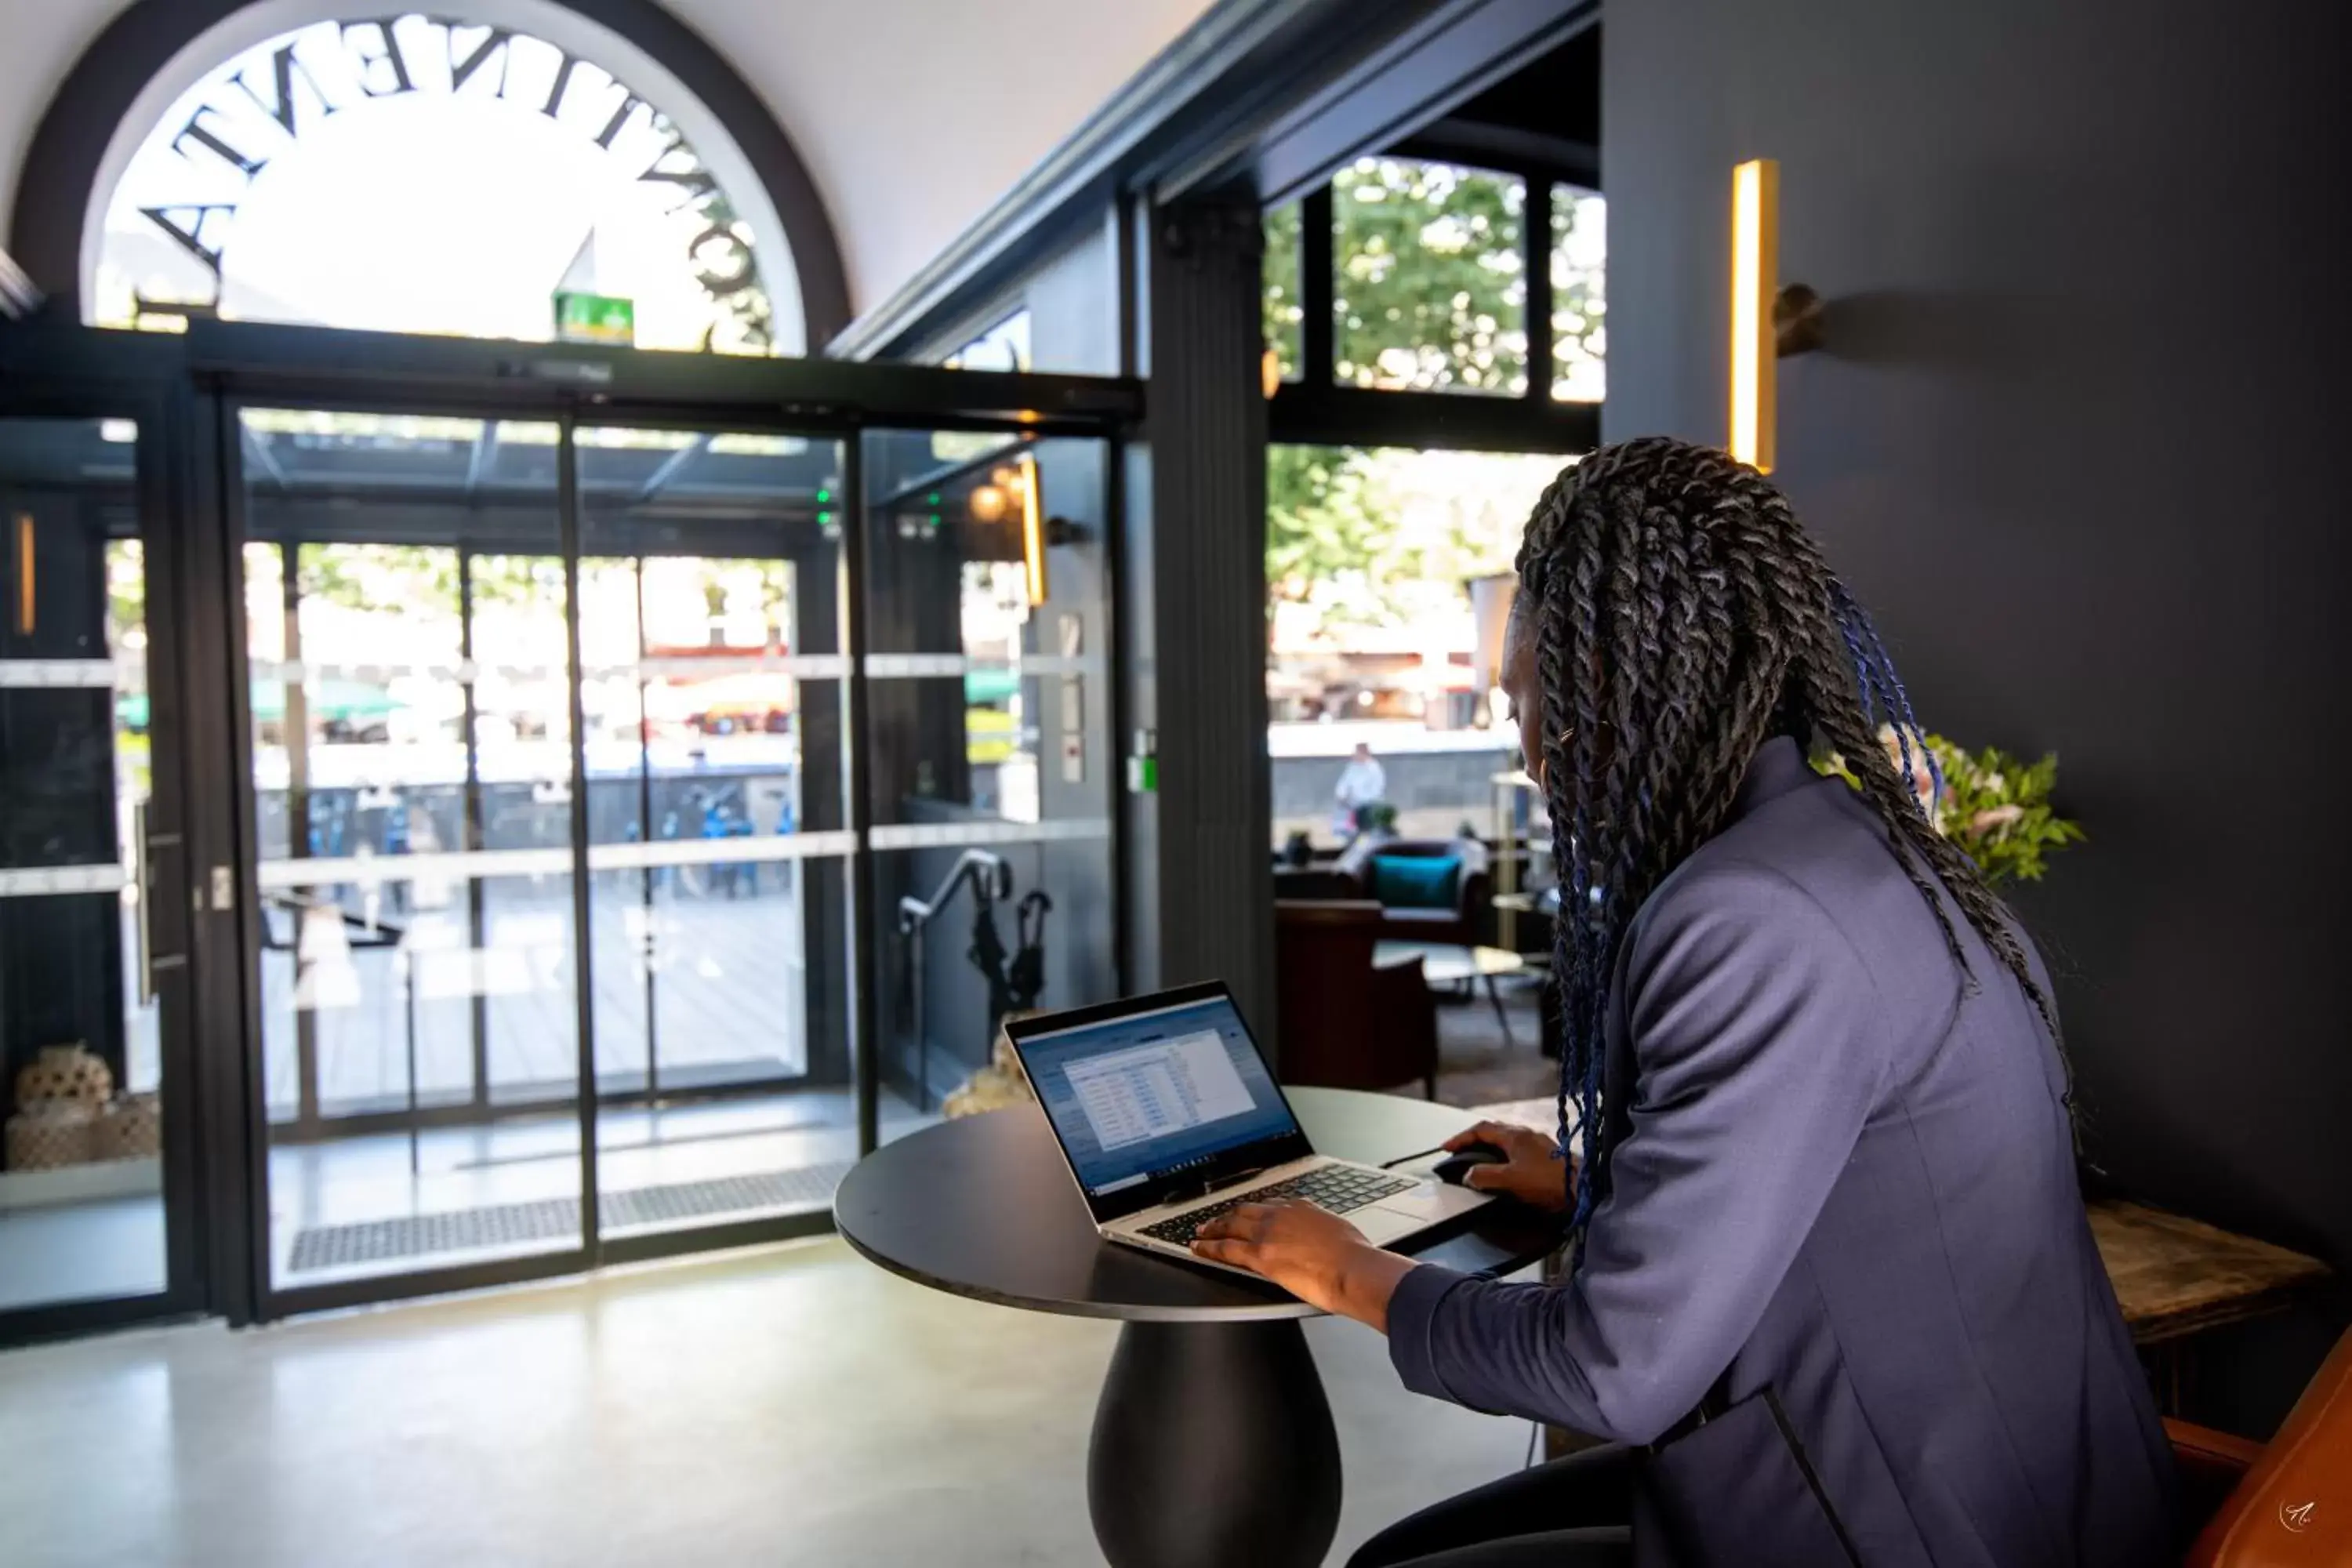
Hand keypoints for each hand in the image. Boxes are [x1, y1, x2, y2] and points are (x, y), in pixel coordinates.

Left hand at [1192, 1201, 1408, 1324]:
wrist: (1355, 1269)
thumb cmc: (1356, 1256)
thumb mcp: (1340, 1232)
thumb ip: (1324, 1231)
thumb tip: (1325, 1238)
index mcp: (1302, 1208)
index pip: (1270, 1205)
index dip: (1255, 1210)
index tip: (1248, 1213)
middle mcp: (1282, 1216)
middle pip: (1245, 1211)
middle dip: (1228, 1215)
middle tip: (1215, 1220)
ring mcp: (1268, 1234)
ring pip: (1230, 1226)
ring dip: (1212, 1228)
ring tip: (1200, 1231)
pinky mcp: (1260, 1255)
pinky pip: (1226, 1249)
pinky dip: (1208, 1247)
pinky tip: (1198, 1248)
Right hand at [1445, 1120, 1575, 1212]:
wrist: (1582, 1189)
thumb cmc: (1548, 1181)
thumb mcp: (1510, 1179)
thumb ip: (1485, 1176)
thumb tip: (1469, 1176)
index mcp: (1515, 1135)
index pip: (1481, 1129)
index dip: (1461, 1138)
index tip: (1447, 1147)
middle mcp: (1527, 1135)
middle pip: (1494, 1131)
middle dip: (1474, 1140)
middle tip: (1461, 1152)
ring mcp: (1539, 1145)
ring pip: (1507, 1141)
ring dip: (1490, 1149)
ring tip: (1480, 1162)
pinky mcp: (1547, 1157)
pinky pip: (1519, 1151)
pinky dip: (1504, 1157)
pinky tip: (1506, 1171)